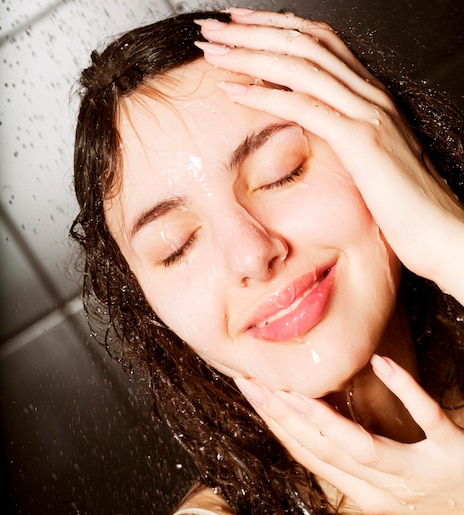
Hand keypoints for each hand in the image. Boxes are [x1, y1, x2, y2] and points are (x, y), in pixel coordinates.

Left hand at [195, 9, 463, 302]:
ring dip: (251, 54)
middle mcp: (371, 95)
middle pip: (306, 44)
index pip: (320, 45)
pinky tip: (233, 90)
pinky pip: (306, 107)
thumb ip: (346, 137)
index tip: (238, 28)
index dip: (276, 30)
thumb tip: (314, 129)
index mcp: (371, 97)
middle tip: (212, 28)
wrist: (440, 231)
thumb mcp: (371, 161)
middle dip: (254, 31)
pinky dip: (265, 95)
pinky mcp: (361, 140)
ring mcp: (368, 114)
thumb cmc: (404, 206)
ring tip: (212, 50)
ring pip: (302, 66)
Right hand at [235, 354, 463, 514]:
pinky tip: (381, 364)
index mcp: (367, 496)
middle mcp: (388, 490)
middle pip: (326, 454)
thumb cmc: (438, 502)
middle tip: (253, 383)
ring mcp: (421, 472)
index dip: (277, 427)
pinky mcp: (453, 452)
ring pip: (364, 449)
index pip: (311, 459)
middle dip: (284, 418)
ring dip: (325, 420)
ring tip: (293, 390)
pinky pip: (427, 420)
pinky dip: (405, 391)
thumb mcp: (389, 494)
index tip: (251, 394)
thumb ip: (355, 465)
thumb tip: (315, 430)